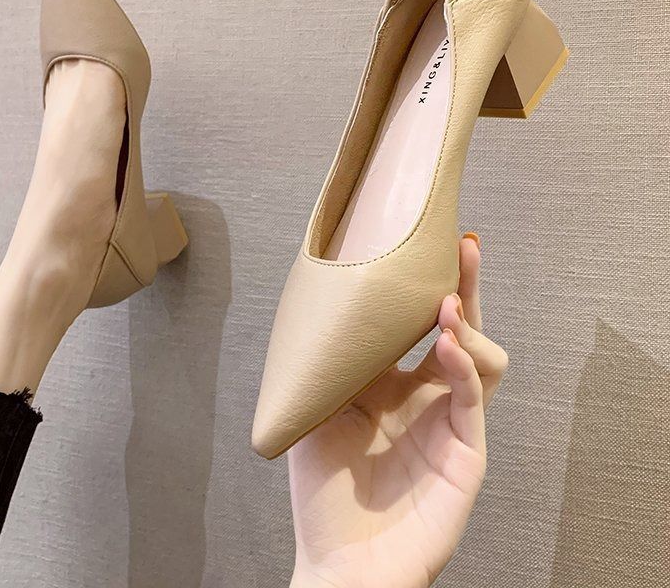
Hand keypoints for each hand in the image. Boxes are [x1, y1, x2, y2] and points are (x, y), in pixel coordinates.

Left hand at [288, 235, 506, 587]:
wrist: (341, 565)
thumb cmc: (325, 493)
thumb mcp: (318, 410)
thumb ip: (331, 362)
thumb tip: (332, 303)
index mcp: (393, 384)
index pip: (419, 325)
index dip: (428, 287)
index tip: (427, 244)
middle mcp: (427, 397)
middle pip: (460, 329)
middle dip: (464, 286)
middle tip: (463, 246)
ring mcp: (450, 423)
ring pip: (482, 357)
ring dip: (467, 324)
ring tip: (443, 306)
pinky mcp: (466, 452)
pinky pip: (473, 398)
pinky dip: (463, 365)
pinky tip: (445, 342)